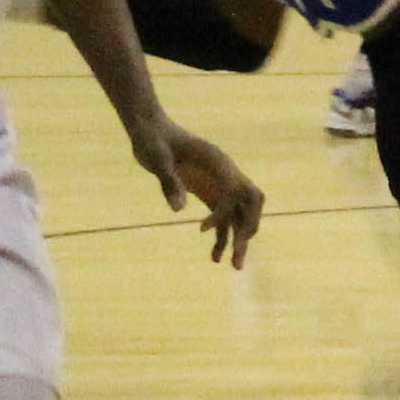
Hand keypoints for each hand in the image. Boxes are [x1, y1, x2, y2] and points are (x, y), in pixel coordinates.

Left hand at [134, 118, 262, 265]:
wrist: (150, 132)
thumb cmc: (152, 141)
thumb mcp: (156, 159)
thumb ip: (168, 182)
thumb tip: (177, 210)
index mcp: (218, 161)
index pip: (236, 191)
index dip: (224, 212)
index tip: (201, 229)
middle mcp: (226, 174)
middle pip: (250, 205)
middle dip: (246, 232)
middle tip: (236, 259)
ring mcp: (220, 184)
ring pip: (239, 215)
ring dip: (239, 240)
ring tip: (232, 267)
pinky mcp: (210, 193)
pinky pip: (224, 218)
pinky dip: (222, 237)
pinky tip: (214, 258)